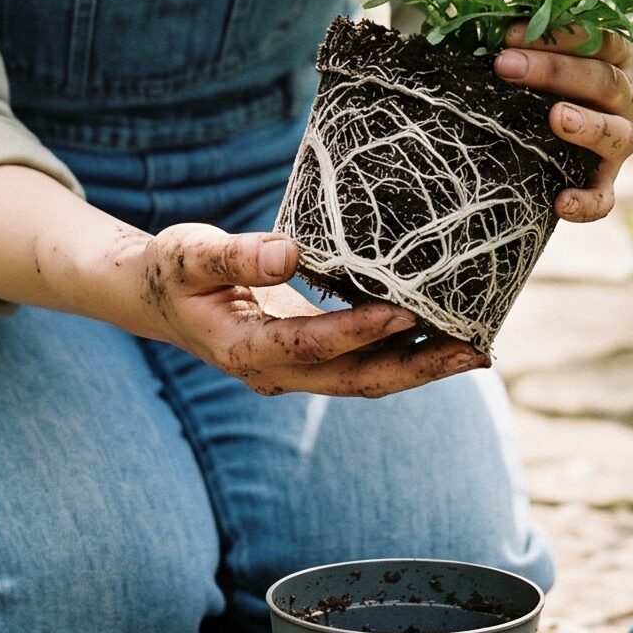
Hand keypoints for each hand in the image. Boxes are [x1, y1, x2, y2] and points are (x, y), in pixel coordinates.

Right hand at [123, 222, 487, 397]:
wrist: (155, 297)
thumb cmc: (171, 269)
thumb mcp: (190, 253)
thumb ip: (235, 256)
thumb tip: (288, 253)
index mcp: (246, 349)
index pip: (313, 345)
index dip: (360, 331)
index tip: (406, 311)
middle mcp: (276, 372)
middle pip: (358, 379)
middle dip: (418, 367)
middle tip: (474, 349)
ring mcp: (296, 371)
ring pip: (368, 378)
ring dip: (422, 366)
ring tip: (477, 346)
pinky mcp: (310, 358)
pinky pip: (364, 363)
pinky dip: (405, 352)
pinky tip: (440, 330)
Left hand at [494, 21, 632, 220]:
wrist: (536, 134)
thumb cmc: (532, 78)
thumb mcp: (530, 53)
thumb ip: (518, 38)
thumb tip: (480, 18)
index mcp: (613, 58)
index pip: (600, 39)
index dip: (559, 34)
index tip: (509, 33)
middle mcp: (624, 98)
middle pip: (604, 81)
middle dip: (555, 70)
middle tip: (506, 66)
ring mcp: (619, 140)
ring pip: (618, 134)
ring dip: (588, 125)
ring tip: (556, 117)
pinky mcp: (605, 182)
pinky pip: (605, 197)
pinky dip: (587, 202)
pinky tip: (560, 202)